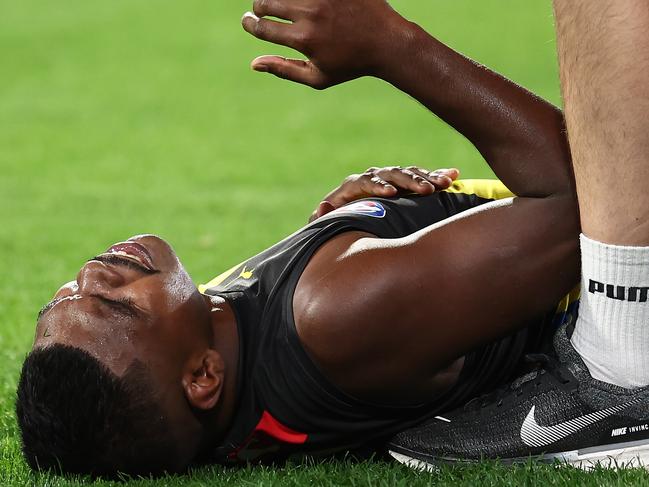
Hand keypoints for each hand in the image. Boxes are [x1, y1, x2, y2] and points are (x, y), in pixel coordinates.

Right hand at [241, 0, 408, 88]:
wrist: (387, 43)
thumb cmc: (351, 65)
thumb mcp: (317, 77)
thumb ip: (284, 70)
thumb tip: (254, 63)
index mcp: (304, 40)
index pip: (262, 28)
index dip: (249, 24)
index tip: (247, 22)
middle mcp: (311, 14)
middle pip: (267, 2)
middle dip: (258, 7)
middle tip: (261, 10)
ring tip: (276, 3)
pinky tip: (298, 3)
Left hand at [309, 166, 459, 221]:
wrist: (349, 220)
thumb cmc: (337, 224)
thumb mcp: (327, 223)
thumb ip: (322, 217)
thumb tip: (324, 205)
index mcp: (354, 186)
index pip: (366, 181)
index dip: (378, 186)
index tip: (391, 193)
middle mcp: (374, 178)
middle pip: (392, 174)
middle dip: (409, 181)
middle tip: (426, 190)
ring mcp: (391, 179)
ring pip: (410, 173)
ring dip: (427, 178)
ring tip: (444, 184)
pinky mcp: (405, 184)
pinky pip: (422, 177)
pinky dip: (436, 175)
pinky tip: (454, 174)